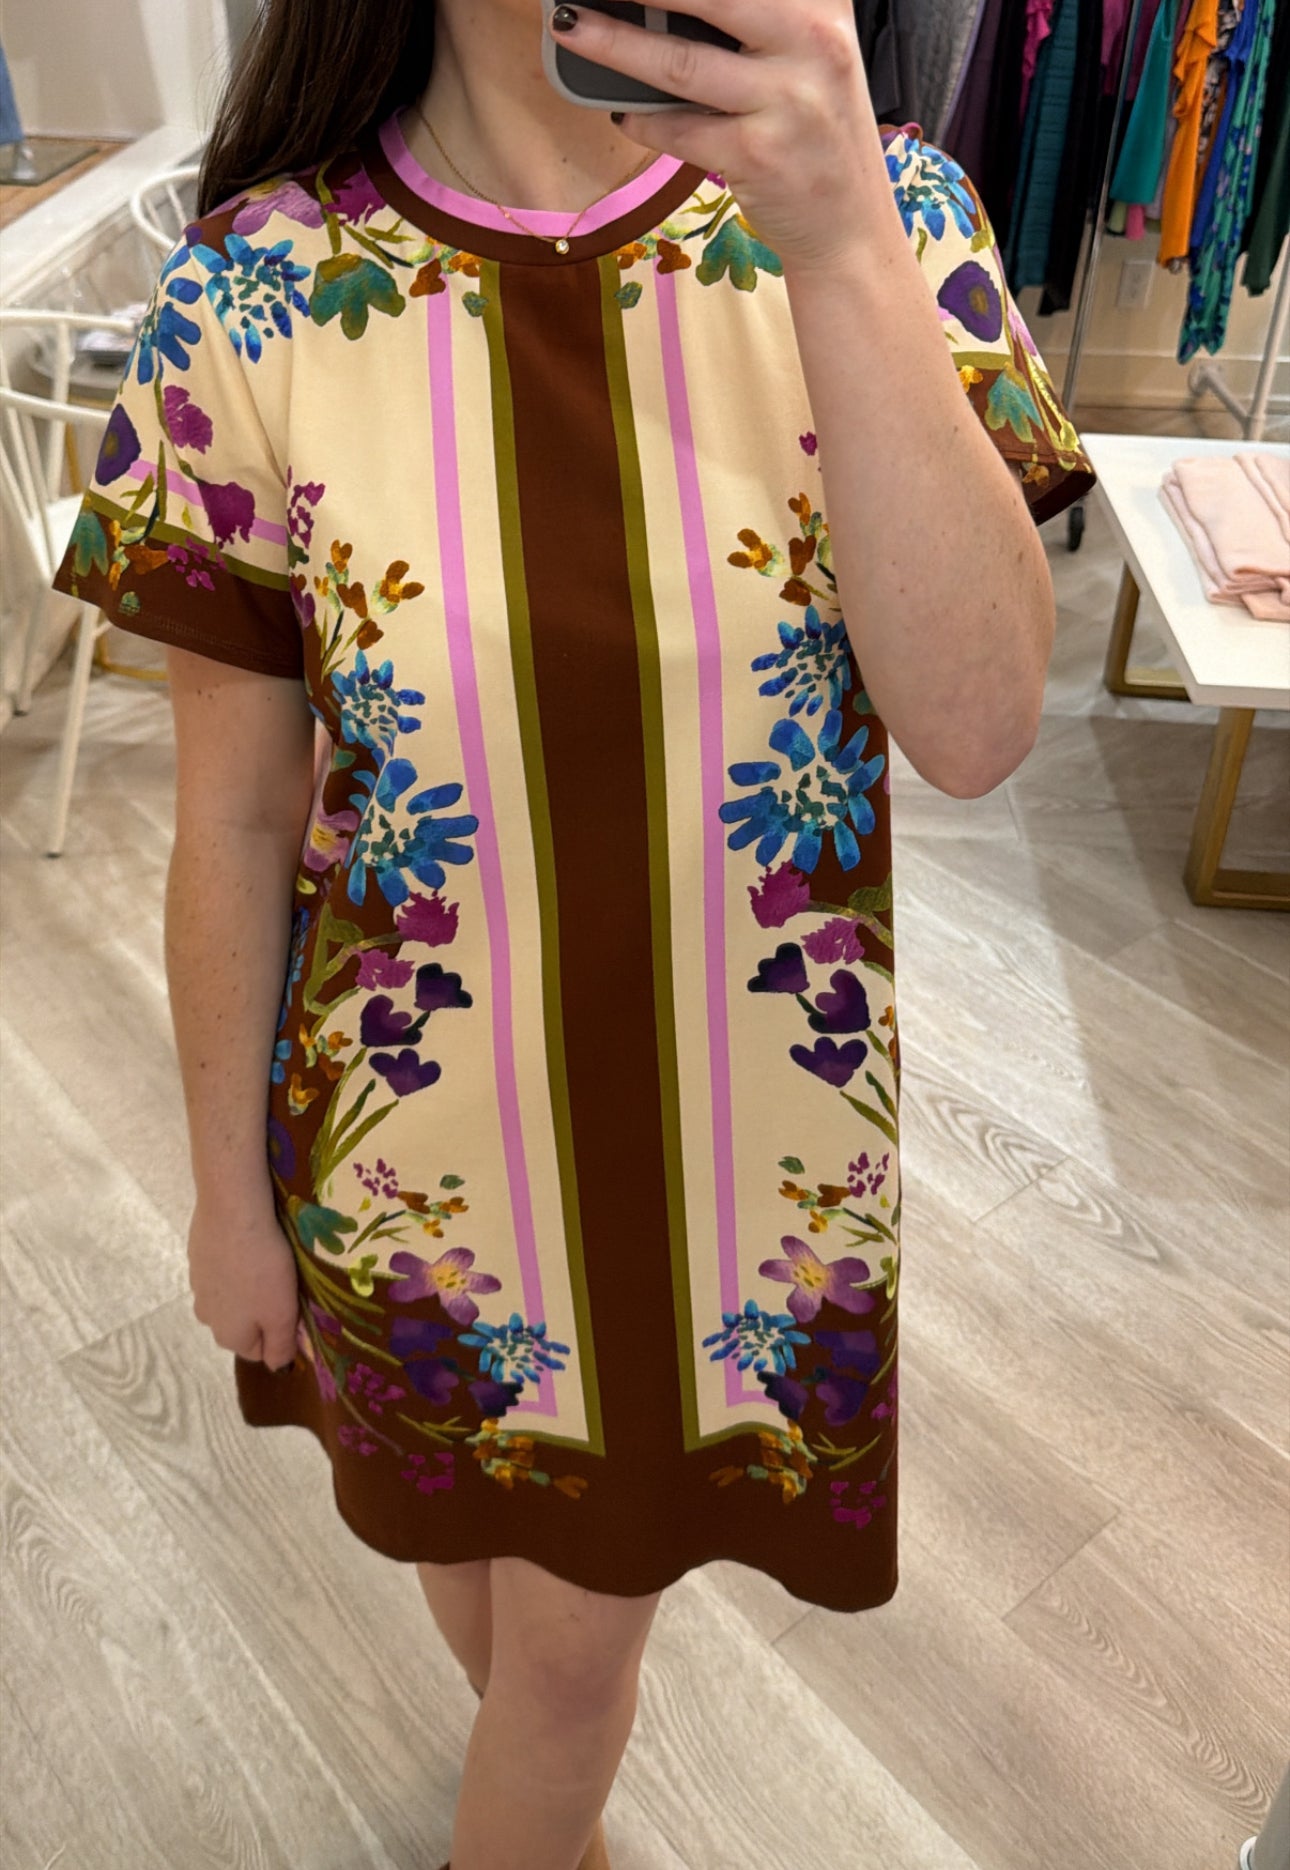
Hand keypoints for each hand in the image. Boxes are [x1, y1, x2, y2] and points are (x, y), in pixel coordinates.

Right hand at [187, 1193, 301, 1372]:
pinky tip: (247, 1245)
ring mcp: (197, 1286)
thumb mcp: (282, 1313)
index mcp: (229, 1337)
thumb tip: (279, 1369)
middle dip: (263, 1308)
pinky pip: (222, 1270)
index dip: (281, 1332)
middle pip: (243, 1324)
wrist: (231, 1211)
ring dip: (248, 1286)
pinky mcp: (196, 1257)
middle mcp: (207, 1318)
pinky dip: (235, 1263)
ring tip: (266, 1260)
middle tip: (283, 1282)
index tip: (294, 1306)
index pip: (260, 1351)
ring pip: (231, 1296)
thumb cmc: (264, 1267)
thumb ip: (281, 1346)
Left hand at [547, 0, 898, 272]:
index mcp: (822, 6)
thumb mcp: (807, 58)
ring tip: (572, 26)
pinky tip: (624, 114)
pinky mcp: (758, 154)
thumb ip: (756, 24)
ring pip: (679, 62)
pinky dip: (643, 121)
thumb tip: (664, 9)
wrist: (850, 227)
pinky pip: (679, 130)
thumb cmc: (814, 136)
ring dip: (614, 44)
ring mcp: (787, 100)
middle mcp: (812, 41)